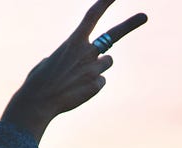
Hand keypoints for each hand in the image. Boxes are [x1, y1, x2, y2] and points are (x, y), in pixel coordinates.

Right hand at [1, 0, 146, 139]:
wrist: (37, 103)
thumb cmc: (38, 82)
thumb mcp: (49, 62)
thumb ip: (67, 57)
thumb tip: (78, 63)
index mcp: (72, 42)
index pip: (92, 17)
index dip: (104, 3)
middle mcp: (87, 52)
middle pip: (113, 35)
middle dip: (130, 24)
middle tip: (144, 16)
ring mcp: (94, 68)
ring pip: (106, 62)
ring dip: (96, 67)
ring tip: (77, 78)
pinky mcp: (98, 84)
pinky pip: (100, 81)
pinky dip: (91, 85)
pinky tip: (76, 90)